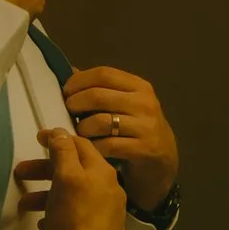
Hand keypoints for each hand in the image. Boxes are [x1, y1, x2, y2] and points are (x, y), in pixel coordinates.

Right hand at [20, 129, 127, 229]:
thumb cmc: (73, 214)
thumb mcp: (66, 176)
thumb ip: (63, 151)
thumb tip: (60, 131)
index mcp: (105, 173)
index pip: (81, 146)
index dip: (58, 138)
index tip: (38, 138)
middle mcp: (111, 190)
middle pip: (74, 172)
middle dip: (45, 170)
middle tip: (20, 172)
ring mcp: (108, 214)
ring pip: (72, 196)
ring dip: (46, 195)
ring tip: (25, 205)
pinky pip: (77, 217)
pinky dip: (59, 215)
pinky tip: (44, 224)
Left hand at [62, 66, 179, 210]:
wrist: (163, 158)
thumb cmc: (137, 127)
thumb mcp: (125, 102)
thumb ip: (101, 88)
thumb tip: (70, 71)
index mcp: (139, 86)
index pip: (104, 74)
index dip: (79, 81)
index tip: (66, 91)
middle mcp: (144, 103)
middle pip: (98, 96)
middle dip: (75, 103)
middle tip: (67, 112)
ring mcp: (145, 126)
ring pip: (100, 121)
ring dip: (82, 127)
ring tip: (79, 131)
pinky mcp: (143, 148)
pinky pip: (107, 145)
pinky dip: (92, 146)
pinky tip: (89, 147)